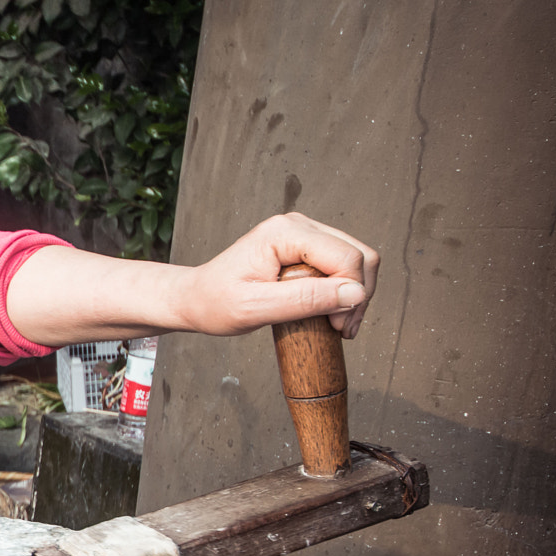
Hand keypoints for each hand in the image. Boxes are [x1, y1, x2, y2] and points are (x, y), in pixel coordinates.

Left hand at [175, 213, 379, 337]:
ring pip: (357, 259)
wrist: (196, 298)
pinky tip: (332, 313)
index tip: (337, 327)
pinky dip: (344, 291)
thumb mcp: (255, 308)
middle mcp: (298, 225)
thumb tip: (354, 294)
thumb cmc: (214, 302)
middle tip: (342, 329)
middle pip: (359, 255)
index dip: (352, 295)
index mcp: (284, 233)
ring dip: (355, 295)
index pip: (346, 257)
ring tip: (338, 325)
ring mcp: (304, 234)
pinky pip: (343, 265)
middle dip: (359, 295)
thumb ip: (304, 300)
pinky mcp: (305, 248)